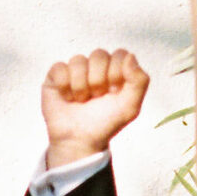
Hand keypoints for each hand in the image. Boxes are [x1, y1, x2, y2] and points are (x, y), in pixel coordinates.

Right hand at [41, 48, 149, 166]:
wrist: (80, 141)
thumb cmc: (104, 124)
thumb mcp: (130, 107)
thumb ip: (140, 81)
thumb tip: (130, 56)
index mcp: (115, 70)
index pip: (119, 54)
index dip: (116, 73)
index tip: (113, 92)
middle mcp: (96, 67)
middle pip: (99, 55)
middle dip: (98, 81)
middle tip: (96, 98)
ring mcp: (76, 70)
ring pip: (78, 60)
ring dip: (81, 86)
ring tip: (81, 100)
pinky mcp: (56, 75)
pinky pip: (60, 67)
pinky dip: (64, 86)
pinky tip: (67, 98)